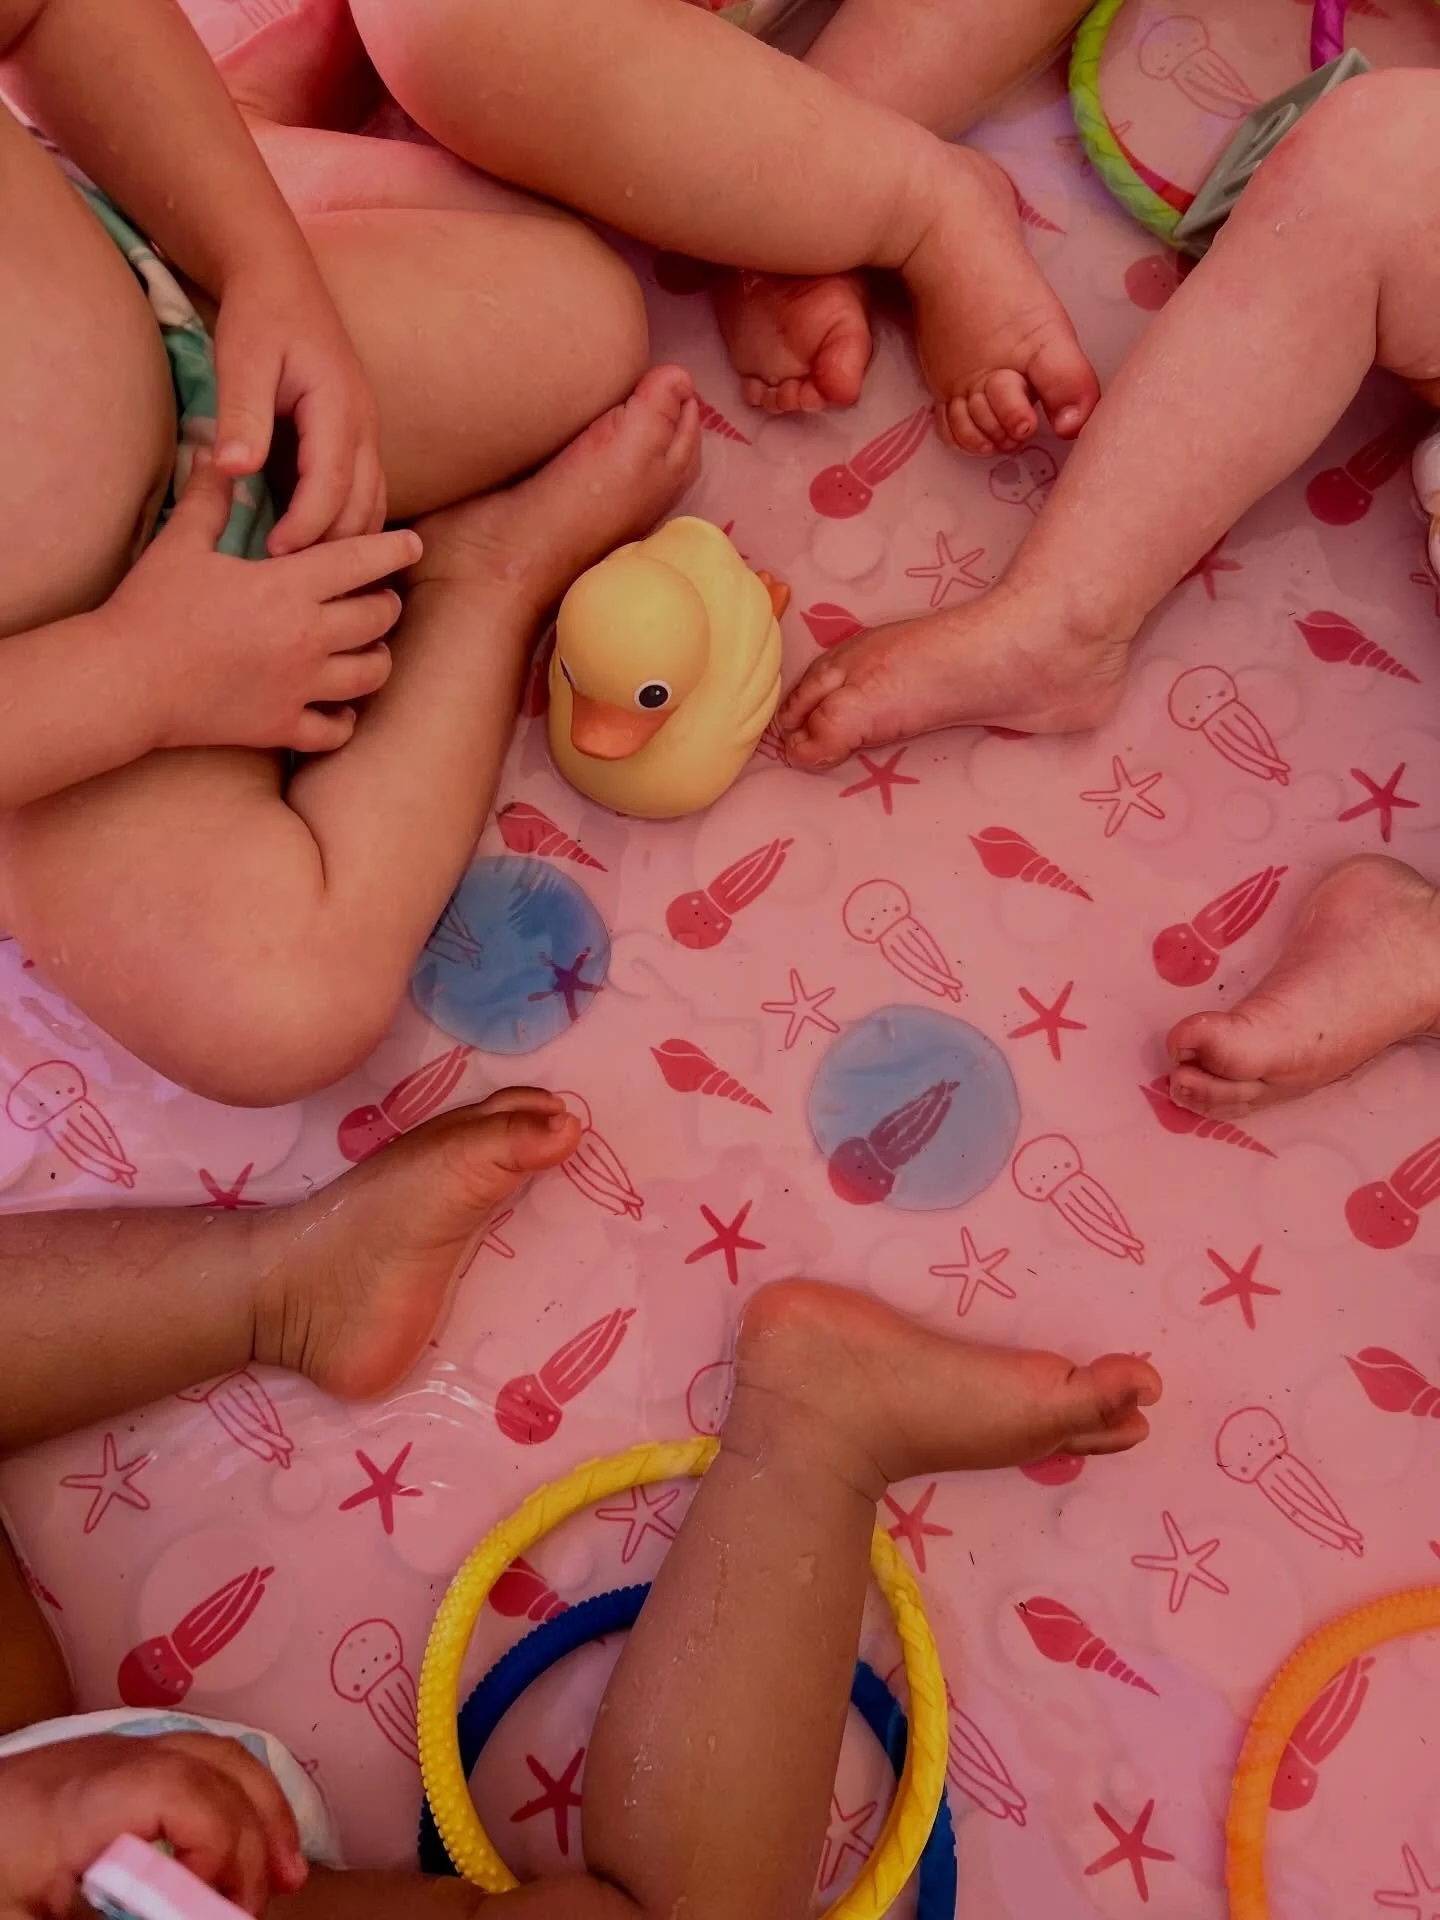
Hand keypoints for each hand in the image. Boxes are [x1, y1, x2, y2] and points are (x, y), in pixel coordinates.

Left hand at [0, 1731, 306, 1917]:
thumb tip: (185, 1918)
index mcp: (87, 1796)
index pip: (183, 1792)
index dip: (217, 1846)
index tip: (212, 1910)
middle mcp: (116, 1757)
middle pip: (218, 1769)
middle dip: (255, 1840)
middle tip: (256, 1912)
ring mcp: (121, 1749)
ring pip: (220, 1753)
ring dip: (262, 1811)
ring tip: (287, 1873)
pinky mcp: (119, 1760)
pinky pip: (201, 1759)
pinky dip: (238, 1796)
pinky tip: (244, 1841)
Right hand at [107, 459, 419, 754]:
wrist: (126, 680)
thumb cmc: (151, 608)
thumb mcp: (181, 544)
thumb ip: (210, 499)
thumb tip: (217, 452)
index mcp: (287, 587)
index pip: (360, 559)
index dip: (394, 548)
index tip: (413, 542)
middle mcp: (306, 637)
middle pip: (378, 617)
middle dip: (386, 603)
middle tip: (383, 598)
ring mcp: (298, 687)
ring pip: (370, 675)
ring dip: (377, 659)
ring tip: (372, 651)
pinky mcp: (281, 726)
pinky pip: (335, 731)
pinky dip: (345, 721)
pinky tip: (341, 710)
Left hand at [211, 246, 384, 556]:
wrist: (280, 279)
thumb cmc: (259, 317)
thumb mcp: (242, 359)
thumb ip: (241, 415)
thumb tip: (233, 470)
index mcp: (340, 409)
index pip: (333, 486)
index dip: (307, 528)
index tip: (275, 556)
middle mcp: (365, 427)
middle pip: (364, 506)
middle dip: (333, 549)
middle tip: (292, 582)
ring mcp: (367, 434)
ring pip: (372, 506)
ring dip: (348, 544)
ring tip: (311, 577)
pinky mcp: (357, 440)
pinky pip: (365, 495)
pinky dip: (348, 526)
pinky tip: (319, 549)